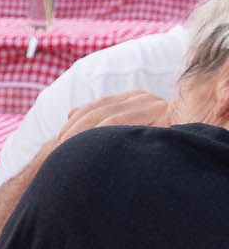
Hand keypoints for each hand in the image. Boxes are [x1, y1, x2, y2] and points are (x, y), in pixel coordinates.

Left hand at [52, 90, 166, 151]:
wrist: (190, 145)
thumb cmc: (153, 138)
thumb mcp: (126, 125)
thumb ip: (101, 118)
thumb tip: (71, 113)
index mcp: (132, 98)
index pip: (95, 107)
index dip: (73, 122)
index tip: (58, 140)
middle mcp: (141, 98)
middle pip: (97, 110)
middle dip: (73, 130)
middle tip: (57, 149)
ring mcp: (152, 105)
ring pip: (107, 117)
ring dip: (83, 134)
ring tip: (68, 150)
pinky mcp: (161, 116)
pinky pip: (121, 123)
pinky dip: (102, 134)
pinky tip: (90, 147)